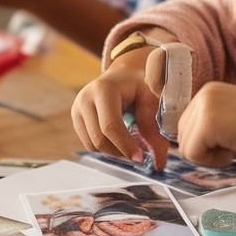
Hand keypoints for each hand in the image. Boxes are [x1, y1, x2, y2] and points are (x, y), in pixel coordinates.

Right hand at [72, 45, 170, 167]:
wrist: (125, 73)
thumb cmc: (141, 84)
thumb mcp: (151, 98)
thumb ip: (153, 127)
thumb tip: (159, 162)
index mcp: (103, 89)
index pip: (110, 126)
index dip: (125, 146)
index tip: (142, 158)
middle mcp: (85, 97)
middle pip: (99, 139)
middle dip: (121, 152)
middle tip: (140, 155)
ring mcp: (77, 107)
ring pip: (92, 145)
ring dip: (113, 151)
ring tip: (132, 144)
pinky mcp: (76, 117)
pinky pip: (89, 143)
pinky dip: (106, 147)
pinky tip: (120, 139)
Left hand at [175, 82, 235, 167]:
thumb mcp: (230, 122)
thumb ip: (207, 129)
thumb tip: (183, 147)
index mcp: (209, 91)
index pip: (186, 125)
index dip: (205, 142)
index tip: (229, 140)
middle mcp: (204, 94)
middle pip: (182, 136)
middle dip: (205, 149)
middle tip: (232, 145)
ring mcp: (204, 107)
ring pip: (186, 147)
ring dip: (209, 156)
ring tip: (234, 146)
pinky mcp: (207, 123)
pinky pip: (193, 154)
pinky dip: (212, 162)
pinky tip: (232, 152)